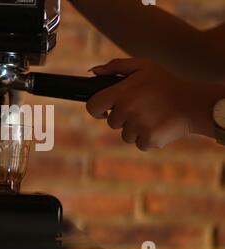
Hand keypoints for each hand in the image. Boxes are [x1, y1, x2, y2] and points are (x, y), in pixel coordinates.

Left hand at [87, 58, 223, 150]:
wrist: (194, 103)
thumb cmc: (165, 83)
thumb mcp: (143, 66)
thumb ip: (116, 66)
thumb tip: (93, 72)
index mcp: (122, 92)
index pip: (93, 106)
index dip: (97, 109)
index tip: (104, 109)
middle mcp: (128, 110)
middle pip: (112, 123)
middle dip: (122, 117)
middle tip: (140, 107)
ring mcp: (138, 126)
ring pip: (125, 135)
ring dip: (134, 129)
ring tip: (151, 116)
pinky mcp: (150, 139)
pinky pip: (139, 143)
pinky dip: (147, 138)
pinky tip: (157, 125)